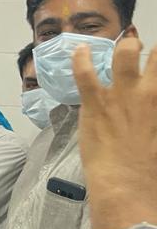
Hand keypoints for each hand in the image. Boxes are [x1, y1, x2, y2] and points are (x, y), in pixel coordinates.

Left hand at [73, 37, 156, 228]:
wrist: (126, 183)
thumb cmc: (150, 171)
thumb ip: (153, 118)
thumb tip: (149, 118)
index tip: (155, 67)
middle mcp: (149, 93)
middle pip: (155, 58)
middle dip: (148, 50)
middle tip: (141, 49)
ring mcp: (121, 95)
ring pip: (125, 55)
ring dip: (125, 47)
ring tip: (123, 44)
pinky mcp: (96, 103)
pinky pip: (85, 73)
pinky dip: (81, 59)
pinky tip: (81, 50)